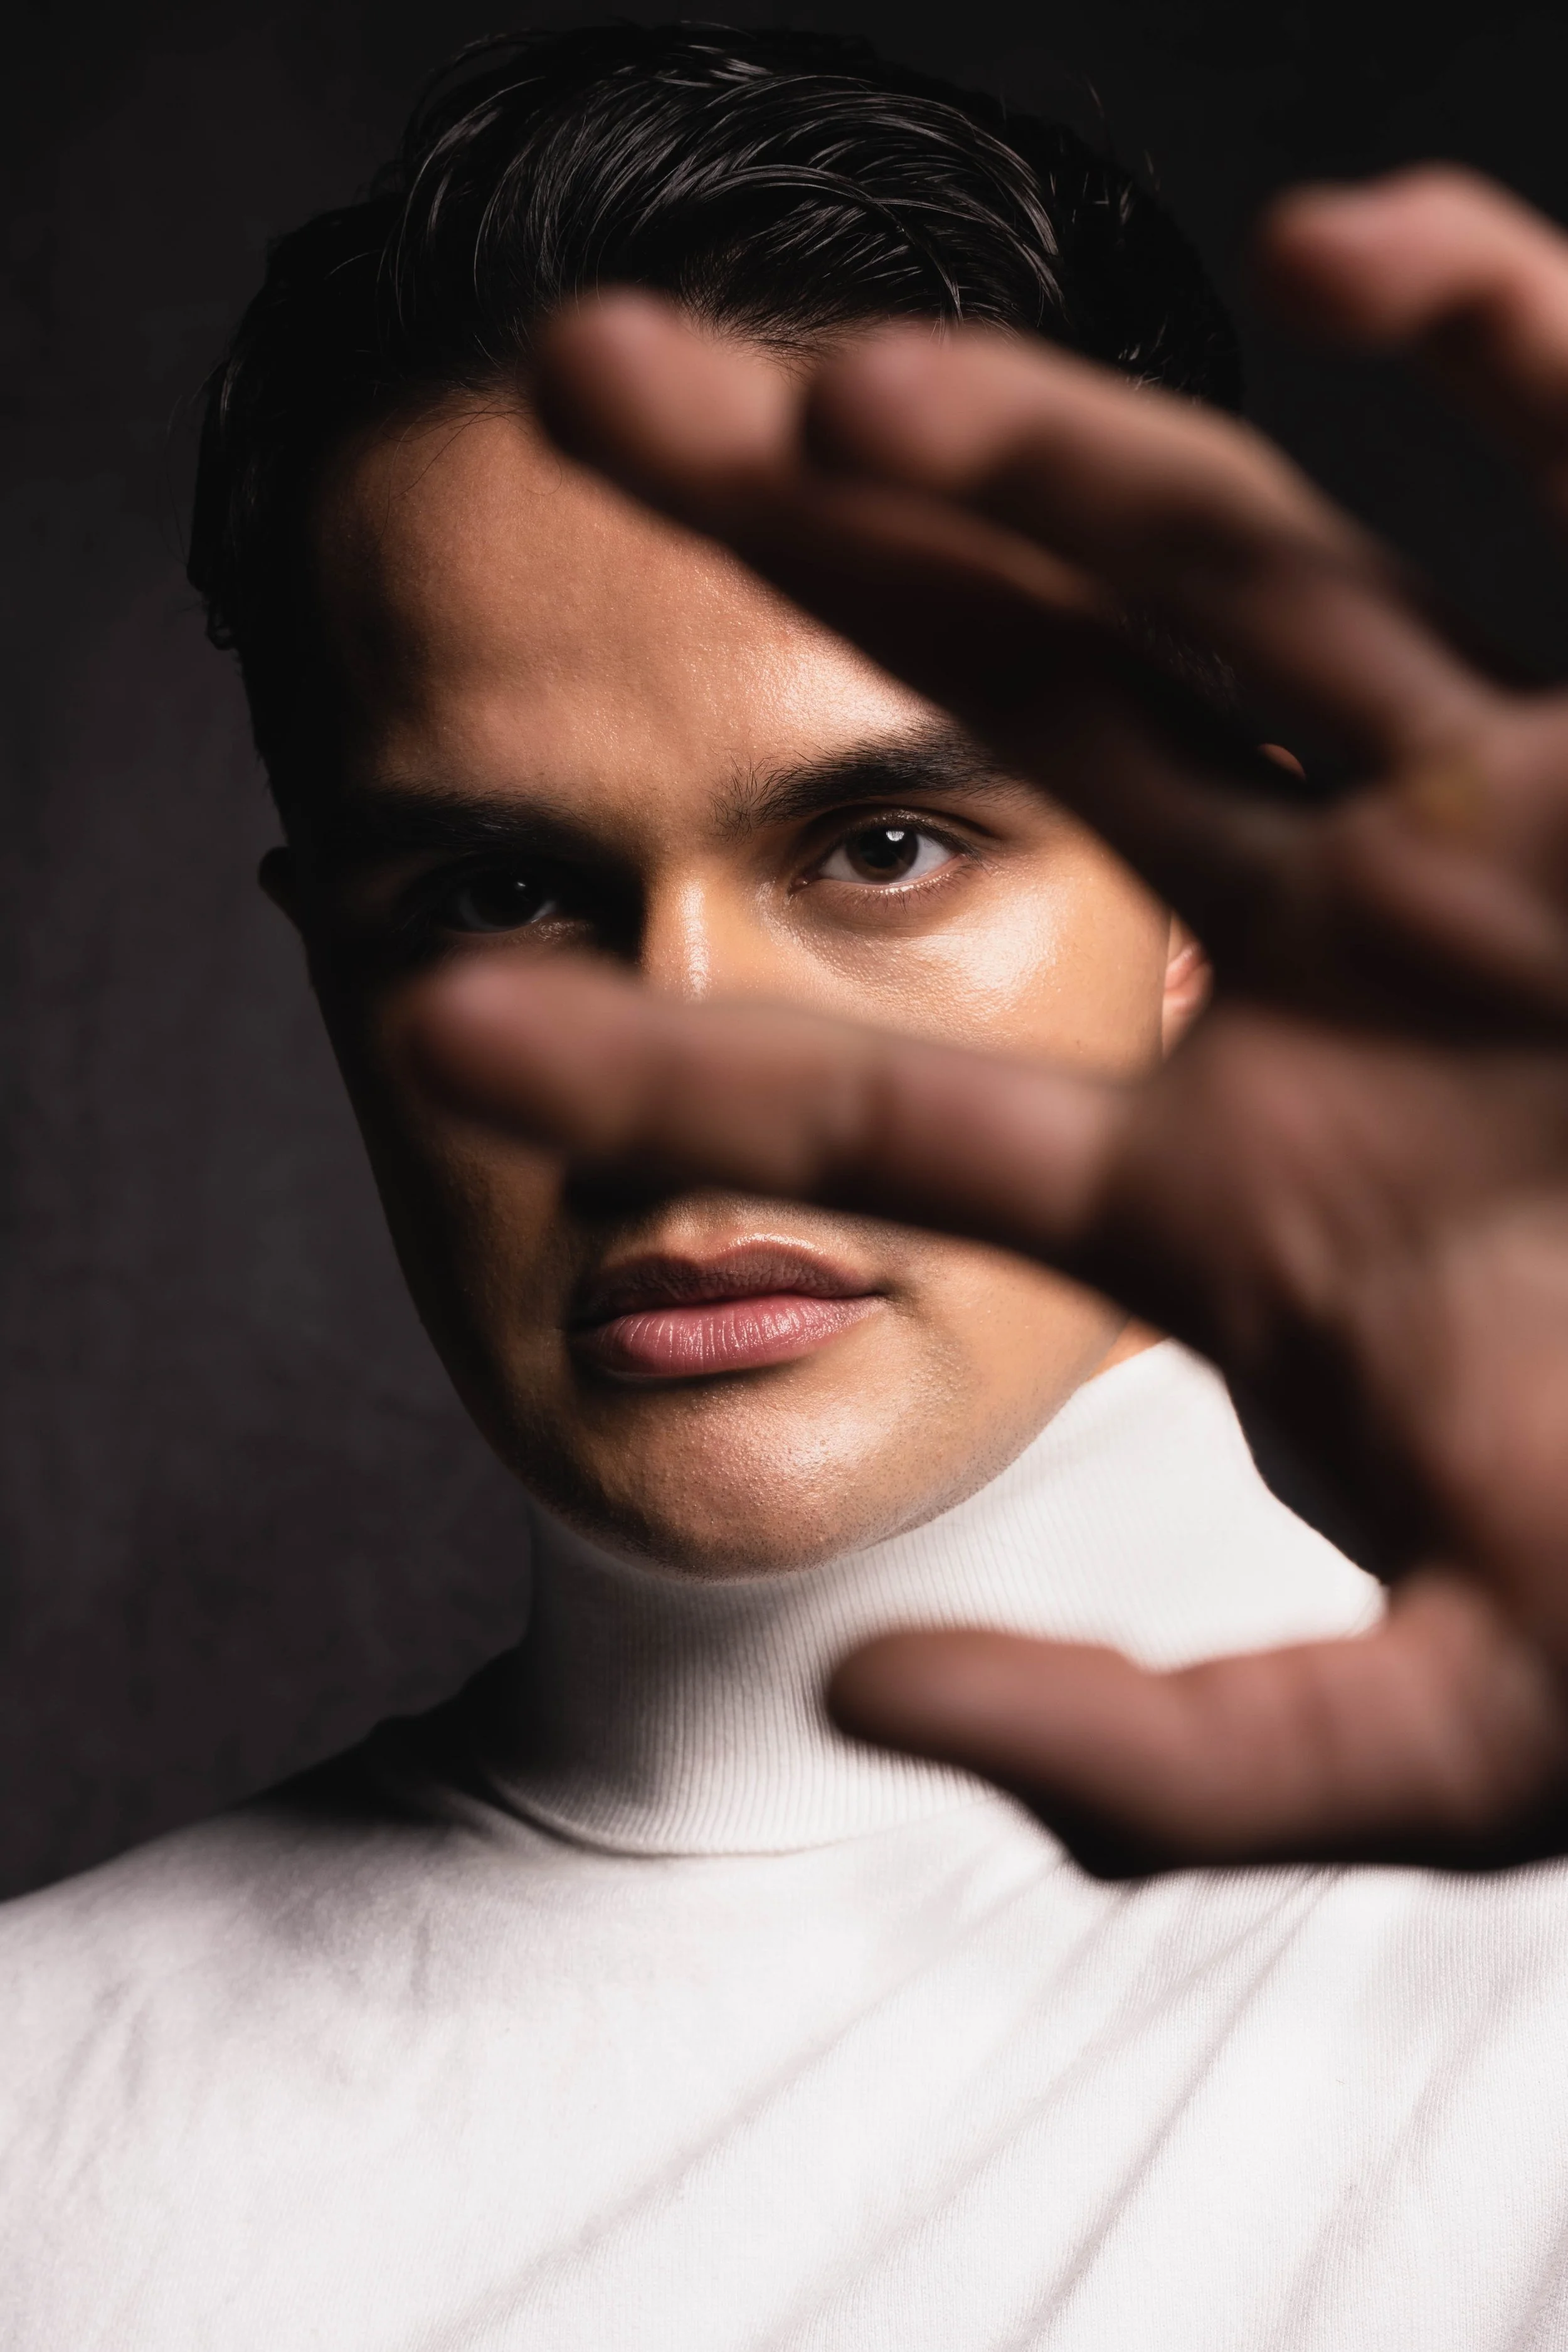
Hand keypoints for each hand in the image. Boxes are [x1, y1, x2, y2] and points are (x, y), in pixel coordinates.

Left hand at [411, 170, 1567, 1873]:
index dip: (664, 1073)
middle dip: (798, 547)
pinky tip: (1336, 238)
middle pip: (1017, 718)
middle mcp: (1324, 971)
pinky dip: (1499, 337)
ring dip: (1035, 441)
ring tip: (819, 363)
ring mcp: (1495, 843)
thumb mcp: (1439, 1740)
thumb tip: (864, 1692)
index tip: (432, 1019)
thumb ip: (1158, 1764)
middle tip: (567, 394)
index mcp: (1228, 1196)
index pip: (885, 1111)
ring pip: (1233, 577)